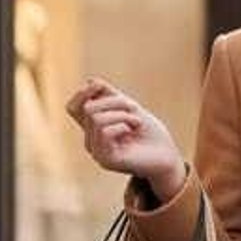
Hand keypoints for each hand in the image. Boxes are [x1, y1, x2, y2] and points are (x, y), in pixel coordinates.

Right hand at [66, 77, 187, 199]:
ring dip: (121, 114)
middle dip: (113, 101)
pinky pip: (105, 131)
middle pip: (88, 108)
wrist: (167, 155)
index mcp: (94, 129)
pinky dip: (122, 124)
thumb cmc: (150, 132)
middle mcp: (91, 141)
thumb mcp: (129, 107)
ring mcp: (97, 152)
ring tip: (136, 121)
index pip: (73, 108)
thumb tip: (90, 80)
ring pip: (96, 118)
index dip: (82, 93)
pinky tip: (133, 130)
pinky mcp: (106, 160)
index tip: (100, 86)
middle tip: (133, 108)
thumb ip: (109, 95)